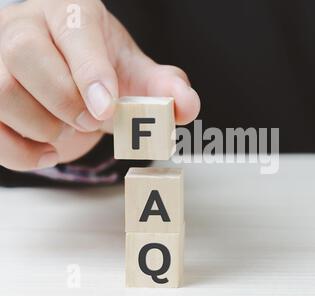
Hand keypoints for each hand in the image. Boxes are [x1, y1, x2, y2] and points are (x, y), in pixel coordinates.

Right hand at [0, 0, 199, 170]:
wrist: (62, 68)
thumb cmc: (98, 67)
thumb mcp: (133, 71)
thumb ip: (162, 87)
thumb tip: (186, 106)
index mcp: (70, 12)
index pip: (74, 28)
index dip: (90, 70)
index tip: (108, 109)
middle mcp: (24, 26)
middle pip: (25, 55)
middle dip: (64, 101)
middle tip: (92, 122)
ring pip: (0, 91)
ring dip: (43, 127)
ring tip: (69, 132)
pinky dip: (21, 152)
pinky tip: (48, 151)